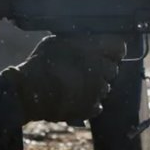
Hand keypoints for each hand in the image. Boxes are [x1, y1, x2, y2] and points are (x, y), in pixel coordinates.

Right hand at [8, 35, 126, 122]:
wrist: (29, 92)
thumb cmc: (41, 62)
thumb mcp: (57, 41)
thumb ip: (77, 41)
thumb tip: (85, 40)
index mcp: (95, 49)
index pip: (119, 47)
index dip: (113, 50)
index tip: (105, 53)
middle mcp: (101, 70)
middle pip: (112, 69)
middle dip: (101, 69)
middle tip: (83, 70)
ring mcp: (97, 91)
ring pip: (104, 88)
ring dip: (94, 87)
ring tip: (74, 85)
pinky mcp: (90, 108)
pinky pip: (97, 105)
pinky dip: (88, 103)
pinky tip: (74, 98)